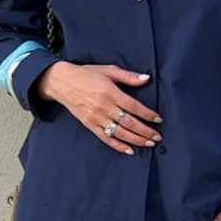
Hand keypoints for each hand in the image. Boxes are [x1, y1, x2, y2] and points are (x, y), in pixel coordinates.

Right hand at [36, 62, 162, 153]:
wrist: (62, 82)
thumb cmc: (86, 74)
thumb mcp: (109, 70)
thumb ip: (128, 76)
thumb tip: (146, 78)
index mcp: (110, 93)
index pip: (134, 107)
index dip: (147, 114)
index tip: (158, 119)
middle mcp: (104, 107)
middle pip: (129, 123)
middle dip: (146, 131)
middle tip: (157, 136)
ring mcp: (97, 118)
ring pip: (120, 133)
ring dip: (136, 140)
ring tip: (149, 143)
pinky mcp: (90, 125)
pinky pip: (106, 138)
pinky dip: (118, 145)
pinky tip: (129, 150)